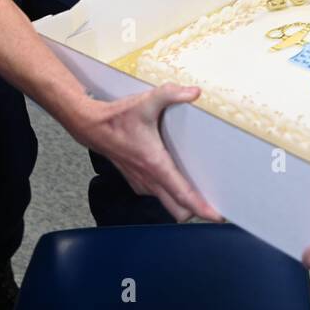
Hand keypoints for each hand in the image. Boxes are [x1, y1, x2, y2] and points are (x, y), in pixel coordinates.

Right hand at [70, 83, 220, 221]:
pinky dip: (171, 194)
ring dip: (184, 203)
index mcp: (156, 165)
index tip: (219, 217)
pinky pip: (159, 195)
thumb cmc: (118, 117)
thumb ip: (171, 94)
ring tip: (203, 191)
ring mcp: (142, 183)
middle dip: (198, 210)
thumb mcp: (145, 101)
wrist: (91, 126)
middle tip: (217, 203)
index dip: (202, 209)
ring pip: (169, 204)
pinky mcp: (137, 182)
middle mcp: (150, 180)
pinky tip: (179, 179)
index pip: (182, 195)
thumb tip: (195, 92)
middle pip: (178, 210)